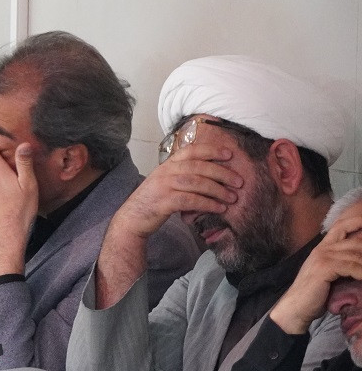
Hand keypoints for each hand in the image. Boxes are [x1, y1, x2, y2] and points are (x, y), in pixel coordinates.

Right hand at [109, 143, 241, 241]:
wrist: (132, 219)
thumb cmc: (152, 201)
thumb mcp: (165, 182)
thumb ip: (182, 175)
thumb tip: (210, 174)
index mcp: (167, 165)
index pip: (191, 151)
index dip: (212, 151)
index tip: (230, 155)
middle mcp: (165, 172)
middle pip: (198, 167)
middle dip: (222, 173)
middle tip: (239, 181)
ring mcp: (163, 186)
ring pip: (197, 183)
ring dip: (218, 190)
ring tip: (232, 197)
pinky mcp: (164, 202)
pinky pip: (191, 200)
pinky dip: (208, 203)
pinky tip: (219, 208)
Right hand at [269, 213, 361, 333]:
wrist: (295, 308)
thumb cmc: (314, 293)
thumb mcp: (330, 273)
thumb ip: (344, 263)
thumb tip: (359, 259)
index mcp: (324, 246)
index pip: (343, 224)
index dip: (359, 218)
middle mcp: (323, 247)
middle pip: (356, 238)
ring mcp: (323, 256)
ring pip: (357, 253)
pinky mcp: (324, 268)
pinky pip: (353, 266)